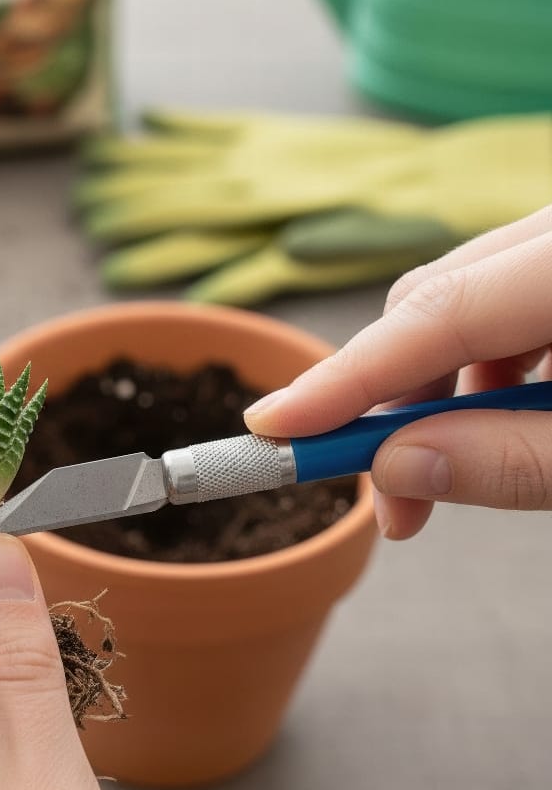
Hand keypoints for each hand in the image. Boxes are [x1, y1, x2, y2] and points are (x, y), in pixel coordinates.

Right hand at [244, 206, 551, 539]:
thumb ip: (516, 461)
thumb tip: (397, 466)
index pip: (434, 312)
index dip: (346, 377)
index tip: (273, 429)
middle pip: (431, 299)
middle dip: (389, 396)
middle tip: (389, 490)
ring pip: (461, 300)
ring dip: (439, 387)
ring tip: (462, 464)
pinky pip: (498, 301)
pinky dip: (482, 365)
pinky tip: (508, 418)